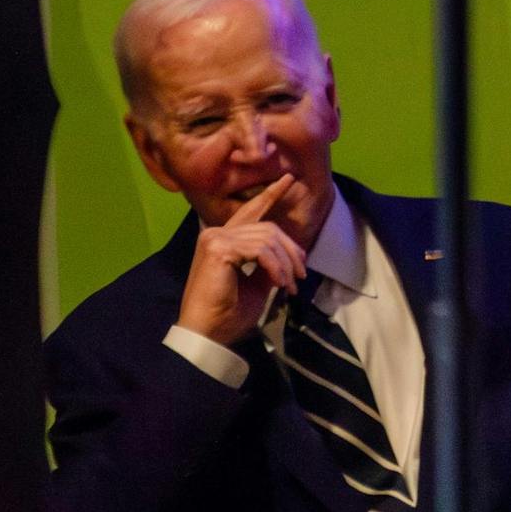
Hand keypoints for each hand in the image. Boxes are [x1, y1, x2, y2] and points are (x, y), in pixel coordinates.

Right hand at [176, 174, 306, 344]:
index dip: (271, 194)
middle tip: (301, 276)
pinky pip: (260, 250)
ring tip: (289, 287)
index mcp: (225, 239)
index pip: (251, 210)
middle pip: (269, 228)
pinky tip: (279, 284)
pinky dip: (276, 267)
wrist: (209, 332)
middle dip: (292, 251)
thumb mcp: (257, 284)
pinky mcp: (218, 248)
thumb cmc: (230, 312)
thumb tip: (287, 257)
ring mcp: (215, 238)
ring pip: (268, 239)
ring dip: (286, 265)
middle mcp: (217, 233)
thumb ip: (268, 264)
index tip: (287, 179)